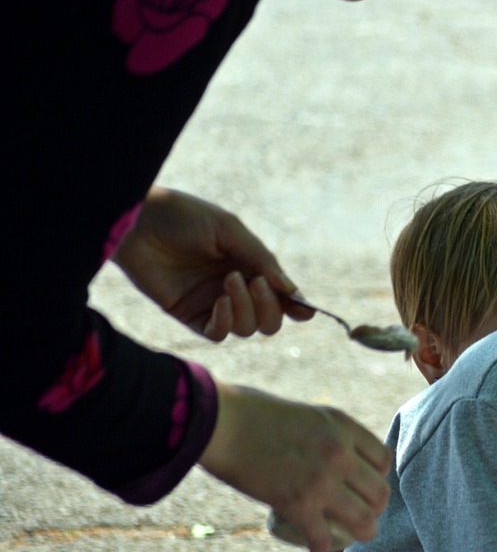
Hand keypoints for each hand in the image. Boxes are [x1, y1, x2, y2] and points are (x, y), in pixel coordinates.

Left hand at [112, 187, 311, 339]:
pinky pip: (218, 334)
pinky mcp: (189, 315)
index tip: (304, 310)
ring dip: (247, 308)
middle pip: (269, 320)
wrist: (137, 221)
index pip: (281, 295)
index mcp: (249, 265)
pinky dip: (226, 322)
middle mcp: (235, 288)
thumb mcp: (229, 230)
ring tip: (229, 281)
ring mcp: (213, 303)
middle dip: (271, 307)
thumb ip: (261, 259)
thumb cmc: (183, 217)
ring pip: (247, 328)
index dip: (296, 306)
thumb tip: (291, 291)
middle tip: (256, 283)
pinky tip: (220, 302)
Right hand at [198, 382, 393, 551]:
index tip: (362, 486)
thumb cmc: (256, 415)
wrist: (222, 422)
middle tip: (358, 515)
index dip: (376, 477)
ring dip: (359, 533)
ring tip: (348, 536)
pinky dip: (322, 545)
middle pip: (380, 494)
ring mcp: (321, 480)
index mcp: (344, 427)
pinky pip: (325, 538)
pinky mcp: (297, 504)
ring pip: (365, 522)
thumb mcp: (309, 416)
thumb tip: (342, 459)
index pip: (384, 461)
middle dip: (373, 509)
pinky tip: (316, 543)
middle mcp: (340, 454)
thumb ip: (331, 436)